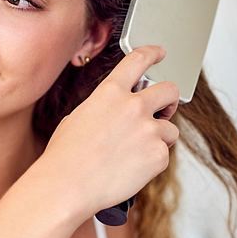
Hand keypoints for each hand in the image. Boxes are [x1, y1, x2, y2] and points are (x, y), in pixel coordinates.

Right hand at [42, 45, 179, 219]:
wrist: (67, 185)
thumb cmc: (66, 157)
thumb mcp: (78, 118)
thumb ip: (103, 109)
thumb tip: (115, 115)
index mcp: (110, 93)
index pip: (138, 61)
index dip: (153, 53)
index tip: (160, 53)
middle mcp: (133, 106)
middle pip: (169, 90)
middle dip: (169, 99)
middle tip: (165, 109)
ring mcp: (148, 130)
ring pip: (171, 129)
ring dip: (160, 138)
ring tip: (137, 152)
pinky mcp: (158, 155)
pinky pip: (164, 155)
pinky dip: (152, 163)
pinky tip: (132, 169)